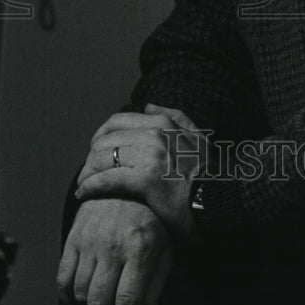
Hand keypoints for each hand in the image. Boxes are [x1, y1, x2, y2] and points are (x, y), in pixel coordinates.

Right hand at [57, 198, 172, 304]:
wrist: (126, 183)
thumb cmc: (151, 222)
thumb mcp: (165, 251)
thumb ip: (154, 289)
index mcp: (141, 247)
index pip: (128, 301)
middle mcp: (113, 244)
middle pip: (99, 302)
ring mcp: (89, 240)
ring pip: (80, 293)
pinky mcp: (73, 238)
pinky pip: (62, 279)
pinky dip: (68, 298)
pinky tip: (80, 302)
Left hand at [75, 103, 207, 239]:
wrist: (222, 198)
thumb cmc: (209, 172)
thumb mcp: (197, 136)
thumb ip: (175, 116)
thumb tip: (148, 105)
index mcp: (163, 122)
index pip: (118, 121)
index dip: (101, 136)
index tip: (96, 151)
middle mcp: (154, 133)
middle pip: (106, 139)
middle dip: (91, 155)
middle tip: (87, 170)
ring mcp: (149, 155)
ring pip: (103, 157)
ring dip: (87, 171)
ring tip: (83, 183)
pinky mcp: (145, 179)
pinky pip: (107, 178)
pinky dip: (90, 185)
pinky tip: (83, 193)